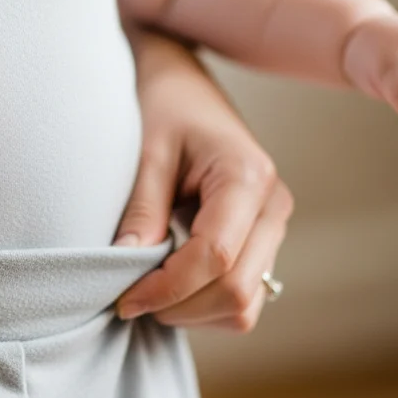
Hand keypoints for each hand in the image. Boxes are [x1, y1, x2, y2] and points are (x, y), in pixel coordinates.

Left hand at [113, 28, 292, 331]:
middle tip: (130, 298)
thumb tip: (125, 268)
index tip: (124, 298)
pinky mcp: (263, 243)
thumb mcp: (146, 152)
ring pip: (245, 306)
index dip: (168, 288)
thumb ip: (142, 210)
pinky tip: (170, 281)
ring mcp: (274, 228)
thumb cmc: (165, 108)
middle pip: (237, 291)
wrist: (184, 87)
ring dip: (193, 311)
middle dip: (179, 307)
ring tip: (148, 288)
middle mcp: (273, 207)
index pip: (216, 257)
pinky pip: (244, 298)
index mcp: (248, 178)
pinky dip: (204, 305)